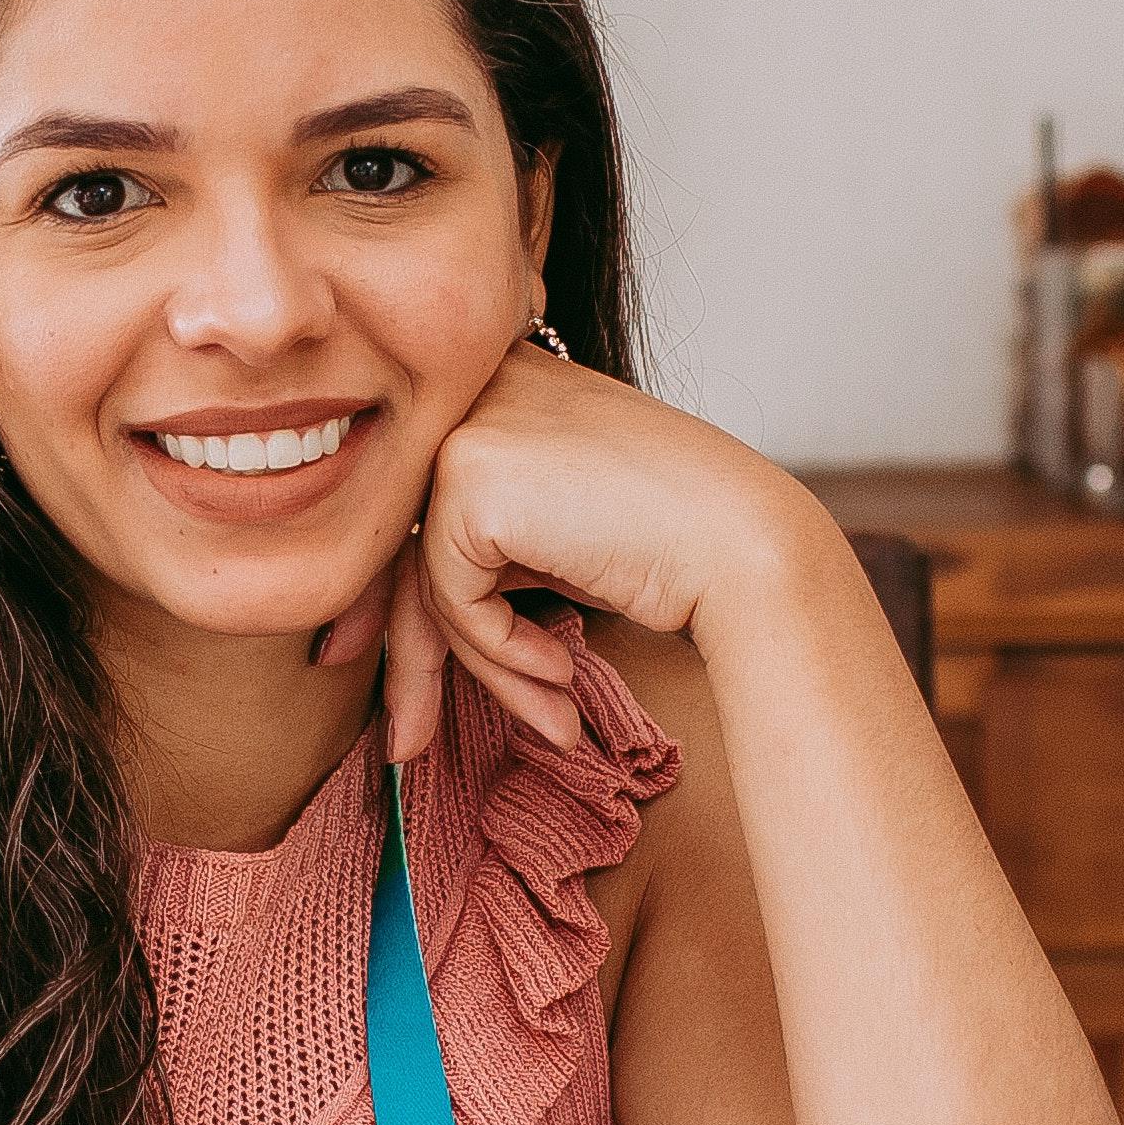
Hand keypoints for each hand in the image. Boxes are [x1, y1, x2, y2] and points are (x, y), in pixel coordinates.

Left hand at [310, 339, 838, 759]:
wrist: (744, 544)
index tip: (378, 666)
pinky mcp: (466, 474)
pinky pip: (451, 596)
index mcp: (494, 383)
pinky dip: (502, 653)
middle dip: (406, 653)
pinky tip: (562, 672)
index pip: (415, 501)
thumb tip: (386, 623)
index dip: (393, 593)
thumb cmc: (675, 543)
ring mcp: (464, 424)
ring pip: (423, 580)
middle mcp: (470, 386)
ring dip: (483, 671)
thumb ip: (482, 547)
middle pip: (403, 541)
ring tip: (546, 723)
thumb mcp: (554, 530)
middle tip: (405, 741)